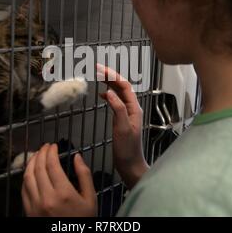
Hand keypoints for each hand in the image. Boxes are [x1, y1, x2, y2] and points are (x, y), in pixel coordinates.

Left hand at [22, 143, 96, 216]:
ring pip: (27, 177)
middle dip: (41, 153)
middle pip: (38, 168)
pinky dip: (26, 177)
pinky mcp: (28, 212)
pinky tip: (31, 172)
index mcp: (63, 193)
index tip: (54, 146)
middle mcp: (46, 198)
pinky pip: (23, 189)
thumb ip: (84, 175)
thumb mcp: (91, 198)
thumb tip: (77, 156)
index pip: (52, 164)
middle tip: (45, 147)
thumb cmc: (83, 220)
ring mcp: (35, 205)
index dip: (51, 151)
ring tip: (37, 155)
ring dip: (31, 162)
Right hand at [97, 64, 149, 188]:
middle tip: (97, 68)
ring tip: (99, 76)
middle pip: (122, 87)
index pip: (124, 86)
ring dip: (110, 83)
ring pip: (119, 93)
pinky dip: (109, 94)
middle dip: (110, 76)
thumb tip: (109, 91)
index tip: (100, 69)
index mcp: (133, 108)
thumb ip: (117, 108)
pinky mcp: (122, 119)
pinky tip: (102, 94)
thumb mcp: (122, 127)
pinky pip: (116, 101)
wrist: (130, 164)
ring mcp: (127, 113)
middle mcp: (132, 108)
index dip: (113, 75)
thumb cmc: (127, 148)